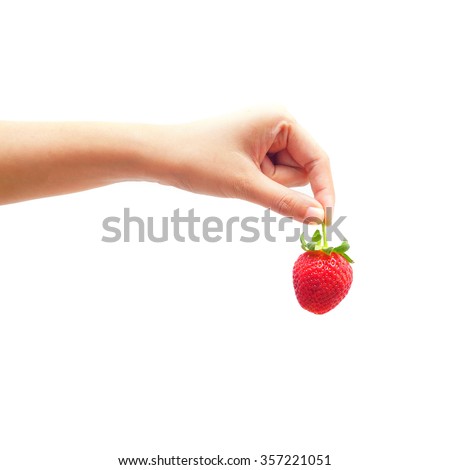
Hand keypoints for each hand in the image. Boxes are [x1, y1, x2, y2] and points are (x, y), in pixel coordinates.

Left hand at [162, 106, 333, 222]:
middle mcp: (276, 122)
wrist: (159, 156)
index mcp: (280, 118)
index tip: (326, 220)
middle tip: (248, 181)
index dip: (324, 190)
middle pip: (301, 168)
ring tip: (237, 175)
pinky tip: (235, 175)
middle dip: (278, 183)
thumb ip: (286, 202)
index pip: (318, 158)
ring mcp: (264, 134)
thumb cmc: (199, 161)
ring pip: (284, 174)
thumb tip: (319, 218)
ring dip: (265, 184)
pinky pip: (269, 173)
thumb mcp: (246, 185)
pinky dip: (258, 182)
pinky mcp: (253, 146)